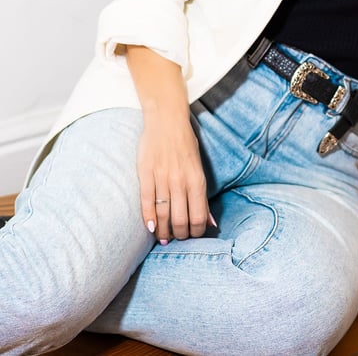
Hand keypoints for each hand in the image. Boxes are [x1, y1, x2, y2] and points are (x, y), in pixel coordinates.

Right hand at [137, 110, 209, 242]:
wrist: (167, 121)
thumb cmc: (186, 145)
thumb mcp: (199, 169)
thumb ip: (203, 197)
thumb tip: (210, 223)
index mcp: (197, 180)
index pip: (199, 218)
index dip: (196, 233)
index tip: (193, 236)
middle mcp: (180, 181)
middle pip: (180, 221)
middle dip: (180, 235)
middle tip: (177, 238)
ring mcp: (162, 178)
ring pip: (162, 216)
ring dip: (163, 232)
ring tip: (164, 237)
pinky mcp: (145, 174)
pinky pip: (146, 202)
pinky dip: (148, 219)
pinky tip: (150, 228)